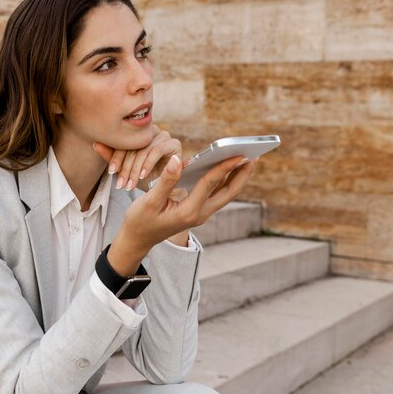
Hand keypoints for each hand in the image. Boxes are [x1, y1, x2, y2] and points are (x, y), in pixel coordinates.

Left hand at [93, 125, 182, 190]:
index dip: (116, 157)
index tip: (110, 172)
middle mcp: (150, 131)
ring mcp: (163, 135)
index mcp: (137, 133)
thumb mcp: (124, 168)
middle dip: (126, 167)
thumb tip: (95, 143)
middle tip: (120, 184)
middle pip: (134, 146)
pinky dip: (148, 164)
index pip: (124, 142)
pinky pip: (158, 150)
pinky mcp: (174, 143)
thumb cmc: (142, 177)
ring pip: (144, 150)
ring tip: (130, 184)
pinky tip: (142, 176)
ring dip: (136, 169)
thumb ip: (111, 156)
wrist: (160, 189)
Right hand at [107, 154, 257, 274]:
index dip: (224, 167)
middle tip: (254, 155)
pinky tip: (228, 169)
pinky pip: (216, 195)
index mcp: (189, 211)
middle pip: (228, 192)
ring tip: (246, 158)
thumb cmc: (140, 220)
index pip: (210, 184)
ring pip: (225, 194)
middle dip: (242, 174)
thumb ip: (166, 181)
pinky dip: (225, 181)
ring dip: (237, 177)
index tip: (238, 153)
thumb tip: (179, 160)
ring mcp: (200, 215)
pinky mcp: (197, 212)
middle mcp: (199, 214)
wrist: (137, 240)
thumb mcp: (149, 201)